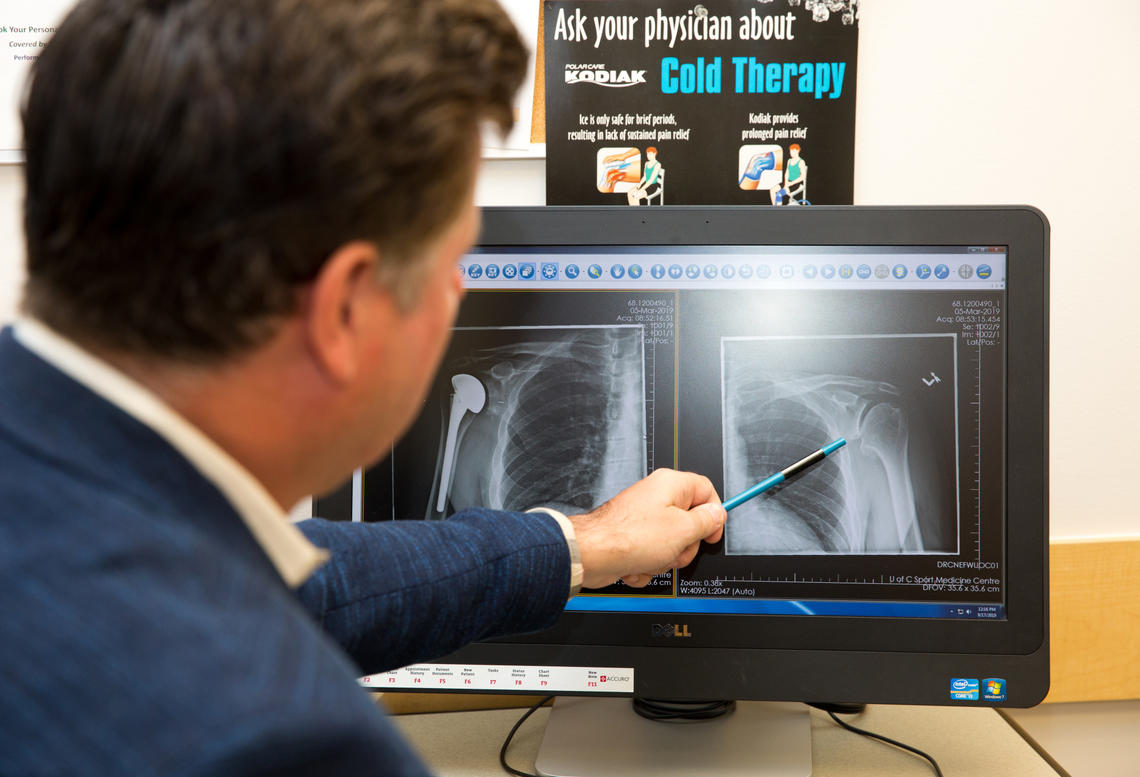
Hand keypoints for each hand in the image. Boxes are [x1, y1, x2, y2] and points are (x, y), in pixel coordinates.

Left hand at [568, 468, 725, 588]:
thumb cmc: (629, 537)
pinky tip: (636, 565)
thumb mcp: (683, 530)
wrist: (593, 554)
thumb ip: (706, 521)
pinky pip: (652, 555)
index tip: (711, 533)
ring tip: (651, 558)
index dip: (714, 514)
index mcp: (671, 485)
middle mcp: (656, 498)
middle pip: (689, 523)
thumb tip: (717, 514)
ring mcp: (643, 519)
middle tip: (674, 549)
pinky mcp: (632, 538)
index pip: (706, 491)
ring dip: (664, 560)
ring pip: (671, 544)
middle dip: (684, 545)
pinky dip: (646, 565)